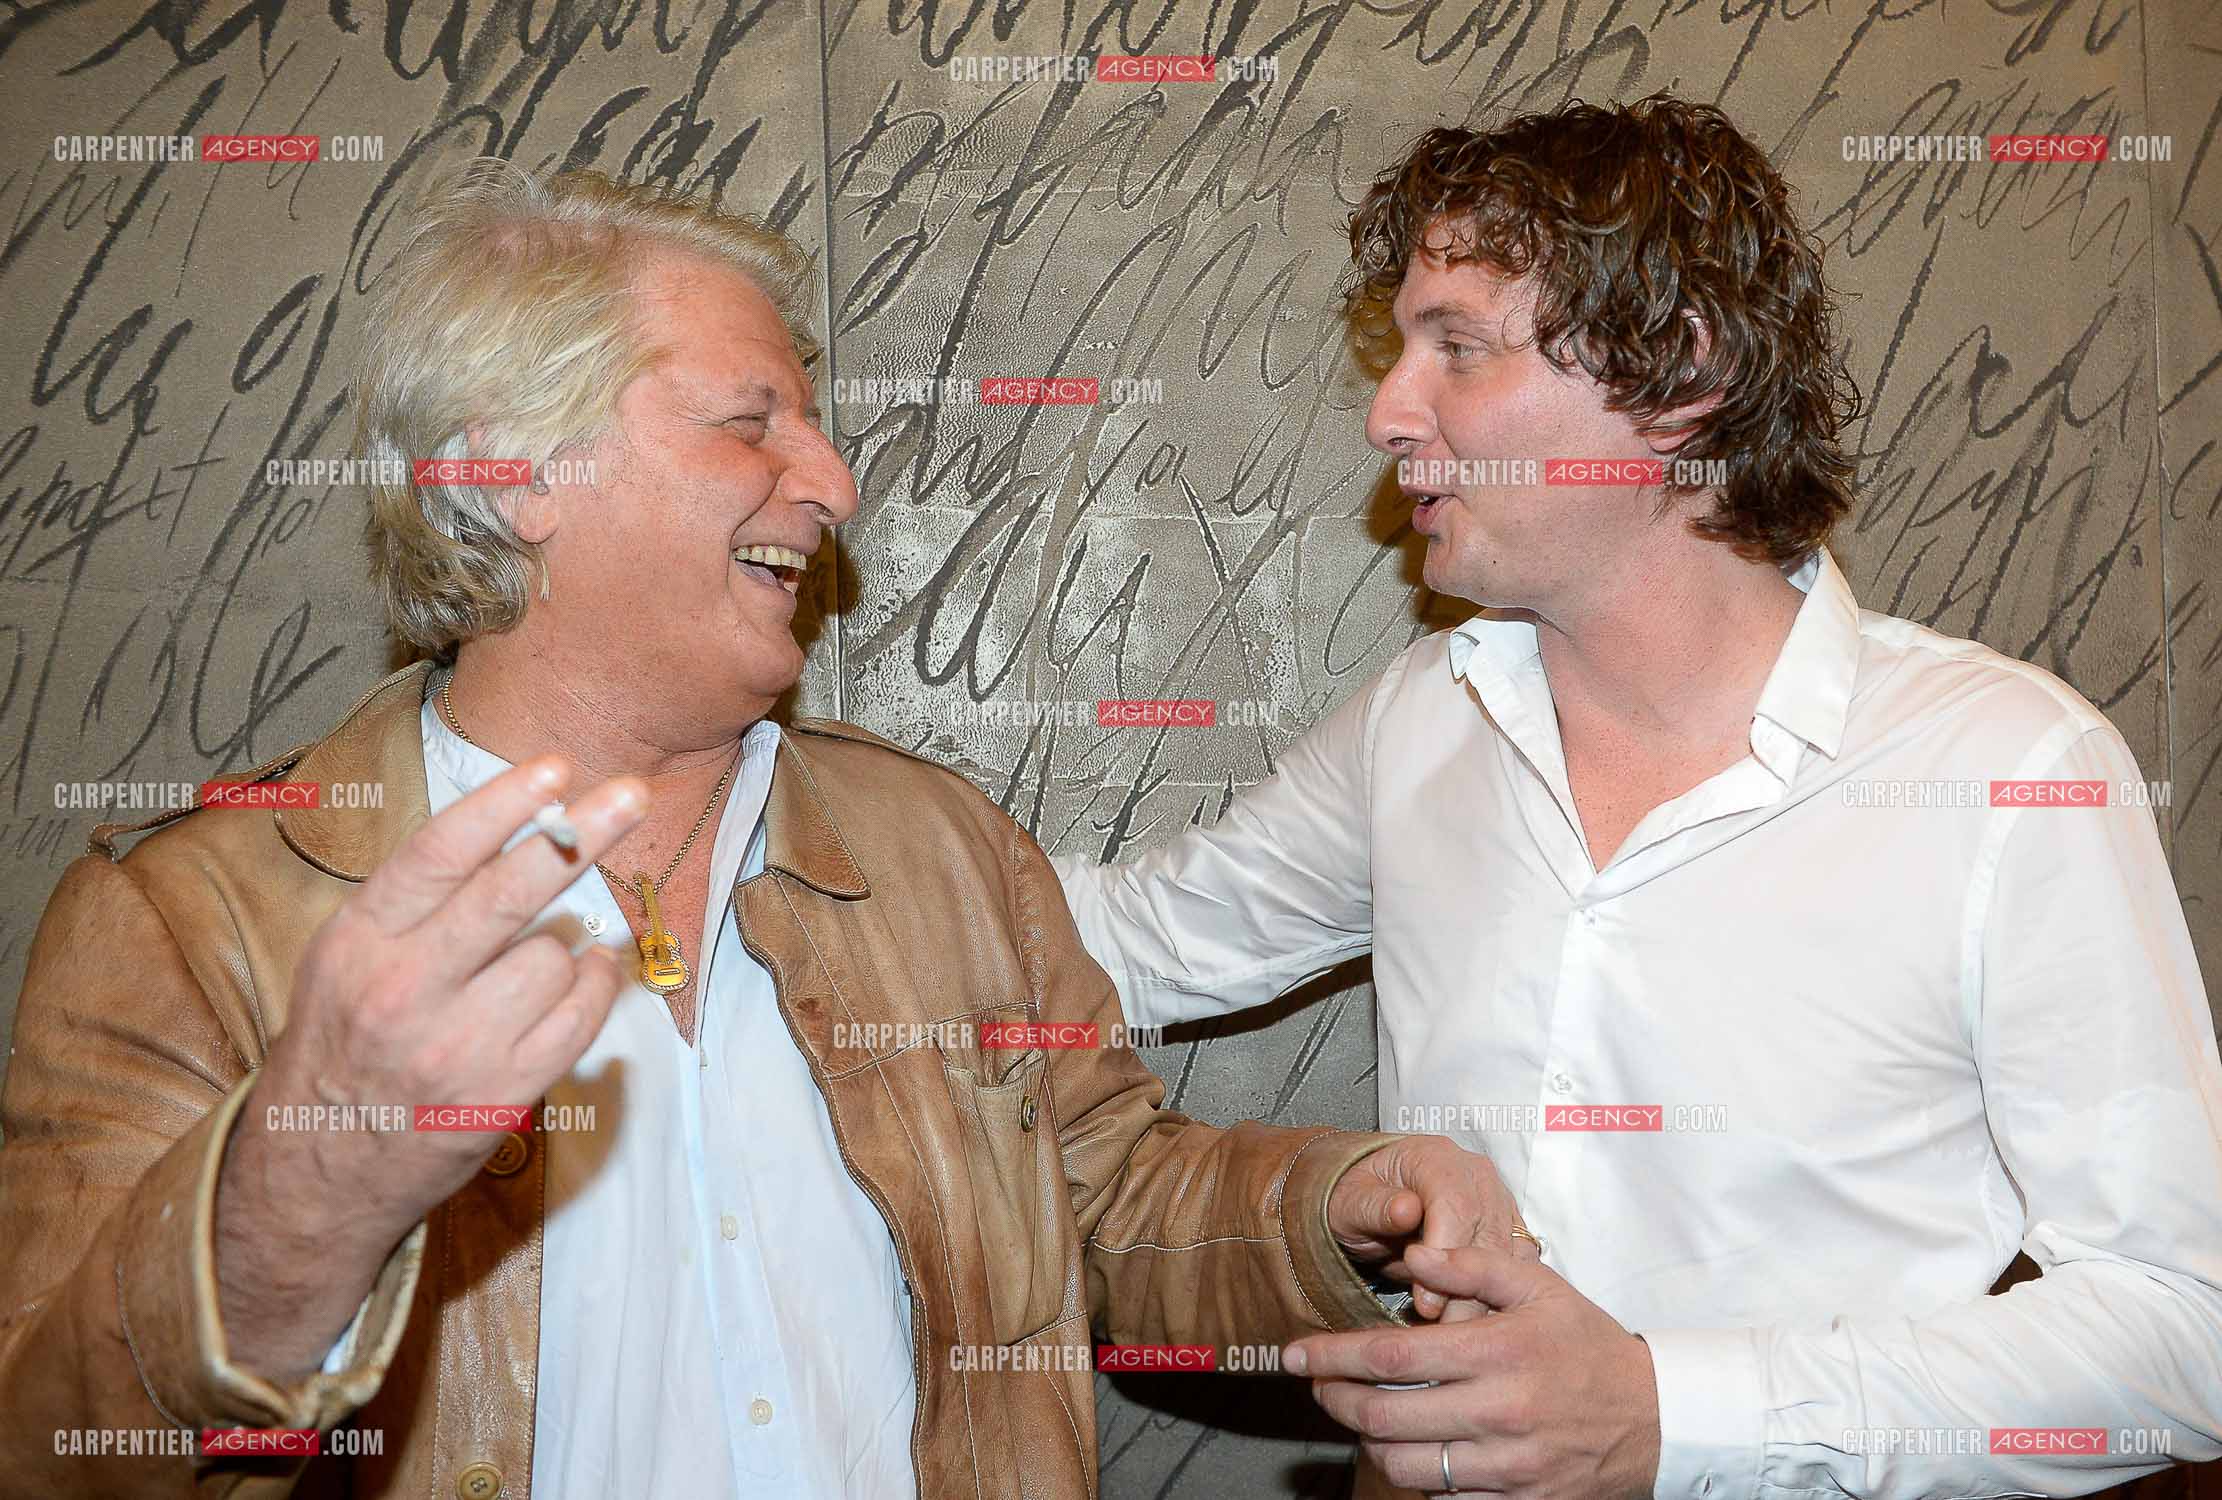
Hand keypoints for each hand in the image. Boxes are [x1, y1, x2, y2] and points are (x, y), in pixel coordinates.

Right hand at [216, 755, 647, 1374]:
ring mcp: (456, 1047)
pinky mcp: (501, 1095)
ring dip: (571, 944)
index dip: (502, 805)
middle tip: (632, 795)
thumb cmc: (345, 1042)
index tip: (555, 767)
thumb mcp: (346, 957)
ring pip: (555, 956)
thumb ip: (417, 900)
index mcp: (360, 941)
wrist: (319, 1170)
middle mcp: (404, 990)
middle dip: (581, 836)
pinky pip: (581, 1017)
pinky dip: (597, 987)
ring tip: (550, 955)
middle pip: (510, 893)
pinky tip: (589, 977)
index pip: (438, 853)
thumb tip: (517, 828)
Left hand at [1284, 1244, 1660, 1498]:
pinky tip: (1409, 1450)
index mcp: (1499, 1352)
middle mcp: (1499, 1412)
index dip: (1332, 1355)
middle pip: (1384, 1417)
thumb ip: (1473, 1265)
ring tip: (1362, 1416)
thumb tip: (1414, 1253)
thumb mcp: (1539, 1287)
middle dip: (1335, 1400)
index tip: (1296, 1353)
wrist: (1658, 1418)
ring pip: (1406, 1466)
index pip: (1391, 1357)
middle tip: (1319, 1385)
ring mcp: (1508, 1467)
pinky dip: (1415, 1477)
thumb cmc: (1589, 1347)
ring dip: (1368, 1442)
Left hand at [1326, 1135, 1537, 1319]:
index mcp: (1437, 1159)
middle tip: (1444, 1335)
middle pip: (1487, 1234)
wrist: (1369, 1202)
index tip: (1426, 1304)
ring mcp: (1496, 1202)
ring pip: (1506, 1256)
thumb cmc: (1355, 1200)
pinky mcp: (1506, 1231)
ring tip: (1459, 1339)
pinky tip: (1480, 1328)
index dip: (1444, 1256)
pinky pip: (1515, 1268)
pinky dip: (1500, 1299)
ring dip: (1486, 1301)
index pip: (1455, 1205)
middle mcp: (1476, 1176)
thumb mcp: (1348, 1203)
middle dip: (1468, 1290)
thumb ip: (1373, 1206)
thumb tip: (1406, 1210)